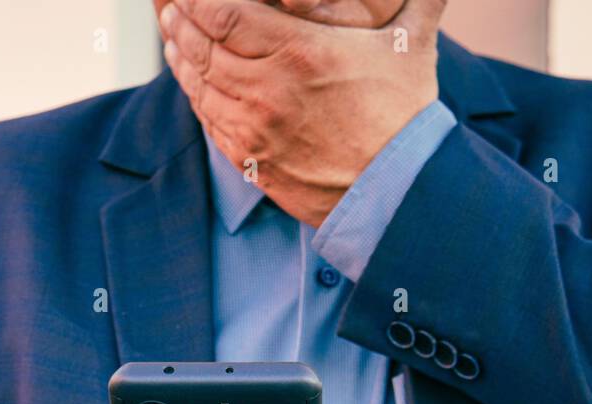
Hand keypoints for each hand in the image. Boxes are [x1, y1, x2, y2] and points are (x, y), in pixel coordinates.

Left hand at [159, 0, 446, 226]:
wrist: (394, 194)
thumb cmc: (404, 118)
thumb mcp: (413, 45)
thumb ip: (420, 0)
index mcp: (298, 51)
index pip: (222, 13)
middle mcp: (266, 88)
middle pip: (200, 44)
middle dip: (180, 20)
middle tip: (172, 6)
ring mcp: (253, 127)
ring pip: (198, 82)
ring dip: (179, 55)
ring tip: (171, 35)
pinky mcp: (250, 158)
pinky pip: (208, 120)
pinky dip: (193, 94)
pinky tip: (191, 79)